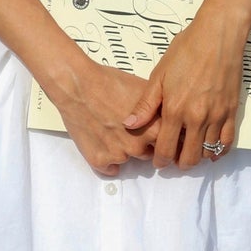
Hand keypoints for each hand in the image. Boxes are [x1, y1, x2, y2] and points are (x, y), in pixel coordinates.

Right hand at [46, 54, 163, 175]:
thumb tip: (170, 116)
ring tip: (114, 128)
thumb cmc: (108, 82)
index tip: (164, 136)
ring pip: (131, 159)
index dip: (168, 139)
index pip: (173, 145)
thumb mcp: (144, 89)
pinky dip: (108, 158)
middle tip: (134, 128)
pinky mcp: (100, 160)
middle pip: (153, 154)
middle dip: (147, 143)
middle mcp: (138, 146)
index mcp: (154, 128)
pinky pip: (111, 168)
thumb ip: (160, 108)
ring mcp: (119, 155)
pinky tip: (104, 139)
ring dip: (126, 148)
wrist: (78, 85)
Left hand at [122, 5, 247, 168]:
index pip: (166, 149)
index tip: (157, 161)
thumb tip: (129, 124)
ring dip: (197, 157)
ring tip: (189, 152)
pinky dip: (219, 151)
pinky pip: (227, 142)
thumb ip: (146, 104)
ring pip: (207, 153)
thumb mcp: (159, 74)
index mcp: (176, 110)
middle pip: (189, 158)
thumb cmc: (186, 50)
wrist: (218, 36)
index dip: (159, 160)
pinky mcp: (232, 112)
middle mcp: (197, 119)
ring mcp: (217, 117)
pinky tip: (212, 151)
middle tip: (172, 159)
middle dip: (178, 163)